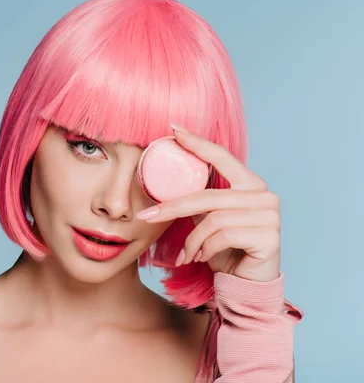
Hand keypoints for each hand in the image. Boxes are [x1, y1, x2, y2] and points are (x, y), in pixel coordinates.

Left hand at [136, 124, 280, 281]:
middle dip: (172, 207)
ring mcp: (270, 215)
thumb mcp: (208, 221)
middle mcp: (264, 195)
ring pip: (213, 219)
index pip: (222, 157)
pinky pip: (223, 236)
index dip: (197, 142)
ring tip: (187, 254)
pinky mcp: (270, 236)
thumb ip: (199, 200)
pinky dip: (205, 249)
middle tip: (146, 216)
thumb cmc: (226, 251)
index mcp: (250, 184)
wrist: (245, 286)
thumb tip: (165, 181)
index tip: (173, 129)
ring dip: (193, 240)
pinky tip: (202, 259)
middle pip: (207, 195)